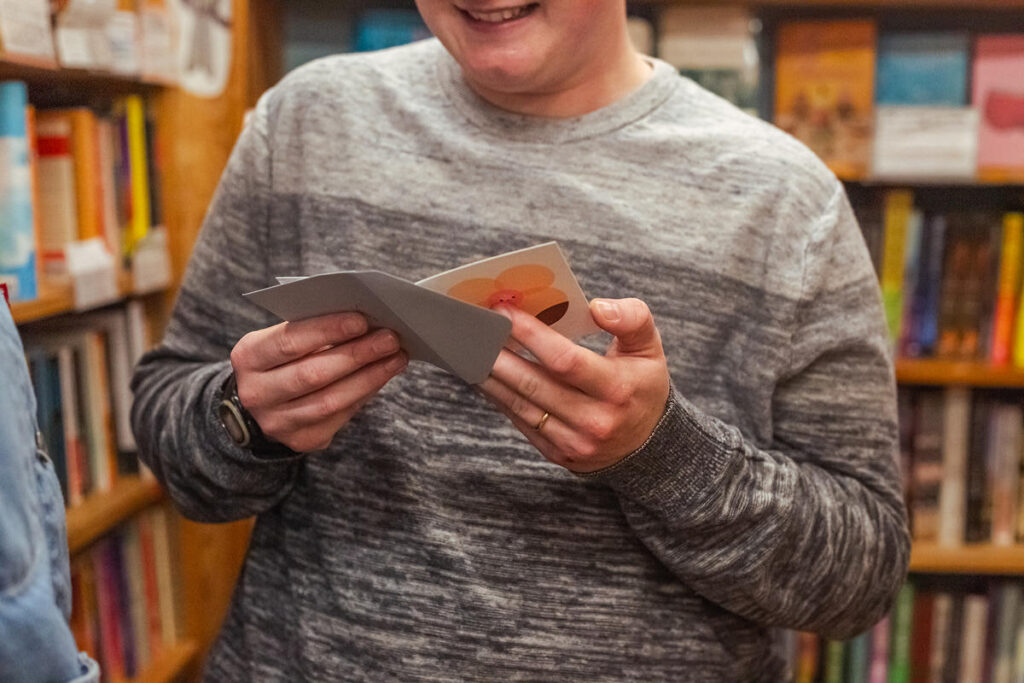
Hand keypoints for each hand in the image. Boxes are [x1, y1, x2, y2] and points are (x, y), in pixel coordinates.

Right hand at [229, 312, 407, 451]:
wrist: (264, 401)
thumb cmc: (284, 357)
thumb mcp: (286, 338)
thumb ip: (317, 329)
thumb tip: (369, 323)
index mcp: (249, 357)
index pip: (289, 341)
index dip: (327, 330)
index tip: (362, 320)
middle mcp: (257, 393)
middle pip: (312, 374)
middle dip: (357, 354)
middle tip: (391, 339)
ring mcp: (277, 422)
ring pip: (330, 401)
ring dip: (370, 377)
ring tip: (397, 358)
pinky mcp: (301, 441)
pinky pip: (340, 417)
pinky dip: (365, 394)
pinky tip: (383, 376)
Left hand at [478, 298, 669, 472]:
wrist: (647, 446)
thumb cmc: (642, 385)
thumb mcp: (649, 348)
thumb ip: (632, 319)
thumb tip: (597, 307)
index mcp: (616, 389)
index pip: (565, 360)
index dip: (532, 335)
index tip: (505, 311)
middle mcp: (594, 420)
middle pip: (533, 384)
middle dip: (498, 353)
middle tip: (473, 327)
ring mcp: (572, 442)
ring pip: (519, 404)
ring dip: (488, 375)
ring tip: (468, 348)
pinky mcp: (556, 453)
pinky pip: (519, 421)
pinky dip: (497, 396)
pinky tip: (482, 374)